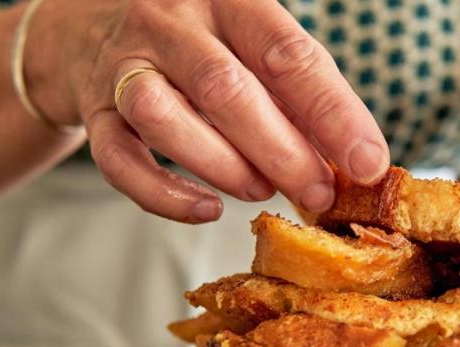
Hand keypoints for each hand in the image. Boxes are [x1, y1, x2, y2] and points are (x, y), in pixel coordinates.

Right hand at [25, 0, 388, 222]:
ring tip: (260, 190)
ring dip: (223, 165)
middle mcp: (171, 21)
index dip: (333, 113)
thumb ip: (298, 96)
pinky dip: (165, 194)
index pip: (288, 54)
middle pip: (226, 87)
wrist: (91, 26)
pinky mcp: (95, 110)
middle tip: (318, 192)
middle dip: (283, 151)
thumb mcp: (252, 46)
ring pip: (165, 116)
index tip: (369, 162)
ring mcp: (124, 63)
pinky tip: (206, 211)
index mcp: (229, 0)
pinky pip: (118, 160)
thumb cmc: (202, 44)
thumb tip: (355, 162)